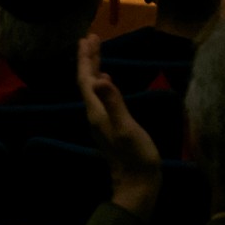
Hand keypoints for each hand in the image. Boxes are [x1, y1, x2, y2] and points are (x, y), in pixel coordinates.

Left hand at [77, 34, 160, 219]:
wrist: (138, 186)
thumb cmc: (135, 157)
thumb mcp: (126, 128)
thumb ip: (114, 103)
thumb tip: (101, 79)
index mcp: (96, 112)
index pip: (86, 80)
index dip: (86, 59)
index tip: (87, 38)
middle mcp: (95, 114)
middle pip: (87, 82)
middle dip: (89, 59)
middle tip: (91, 38)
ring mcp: (102, 121)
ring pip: (93, 89)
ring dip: (94, 69)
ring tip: (97, 52)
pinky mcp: (110, 126)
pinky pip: (101, 97)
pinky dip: (102, 83)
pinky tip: (108, 82)